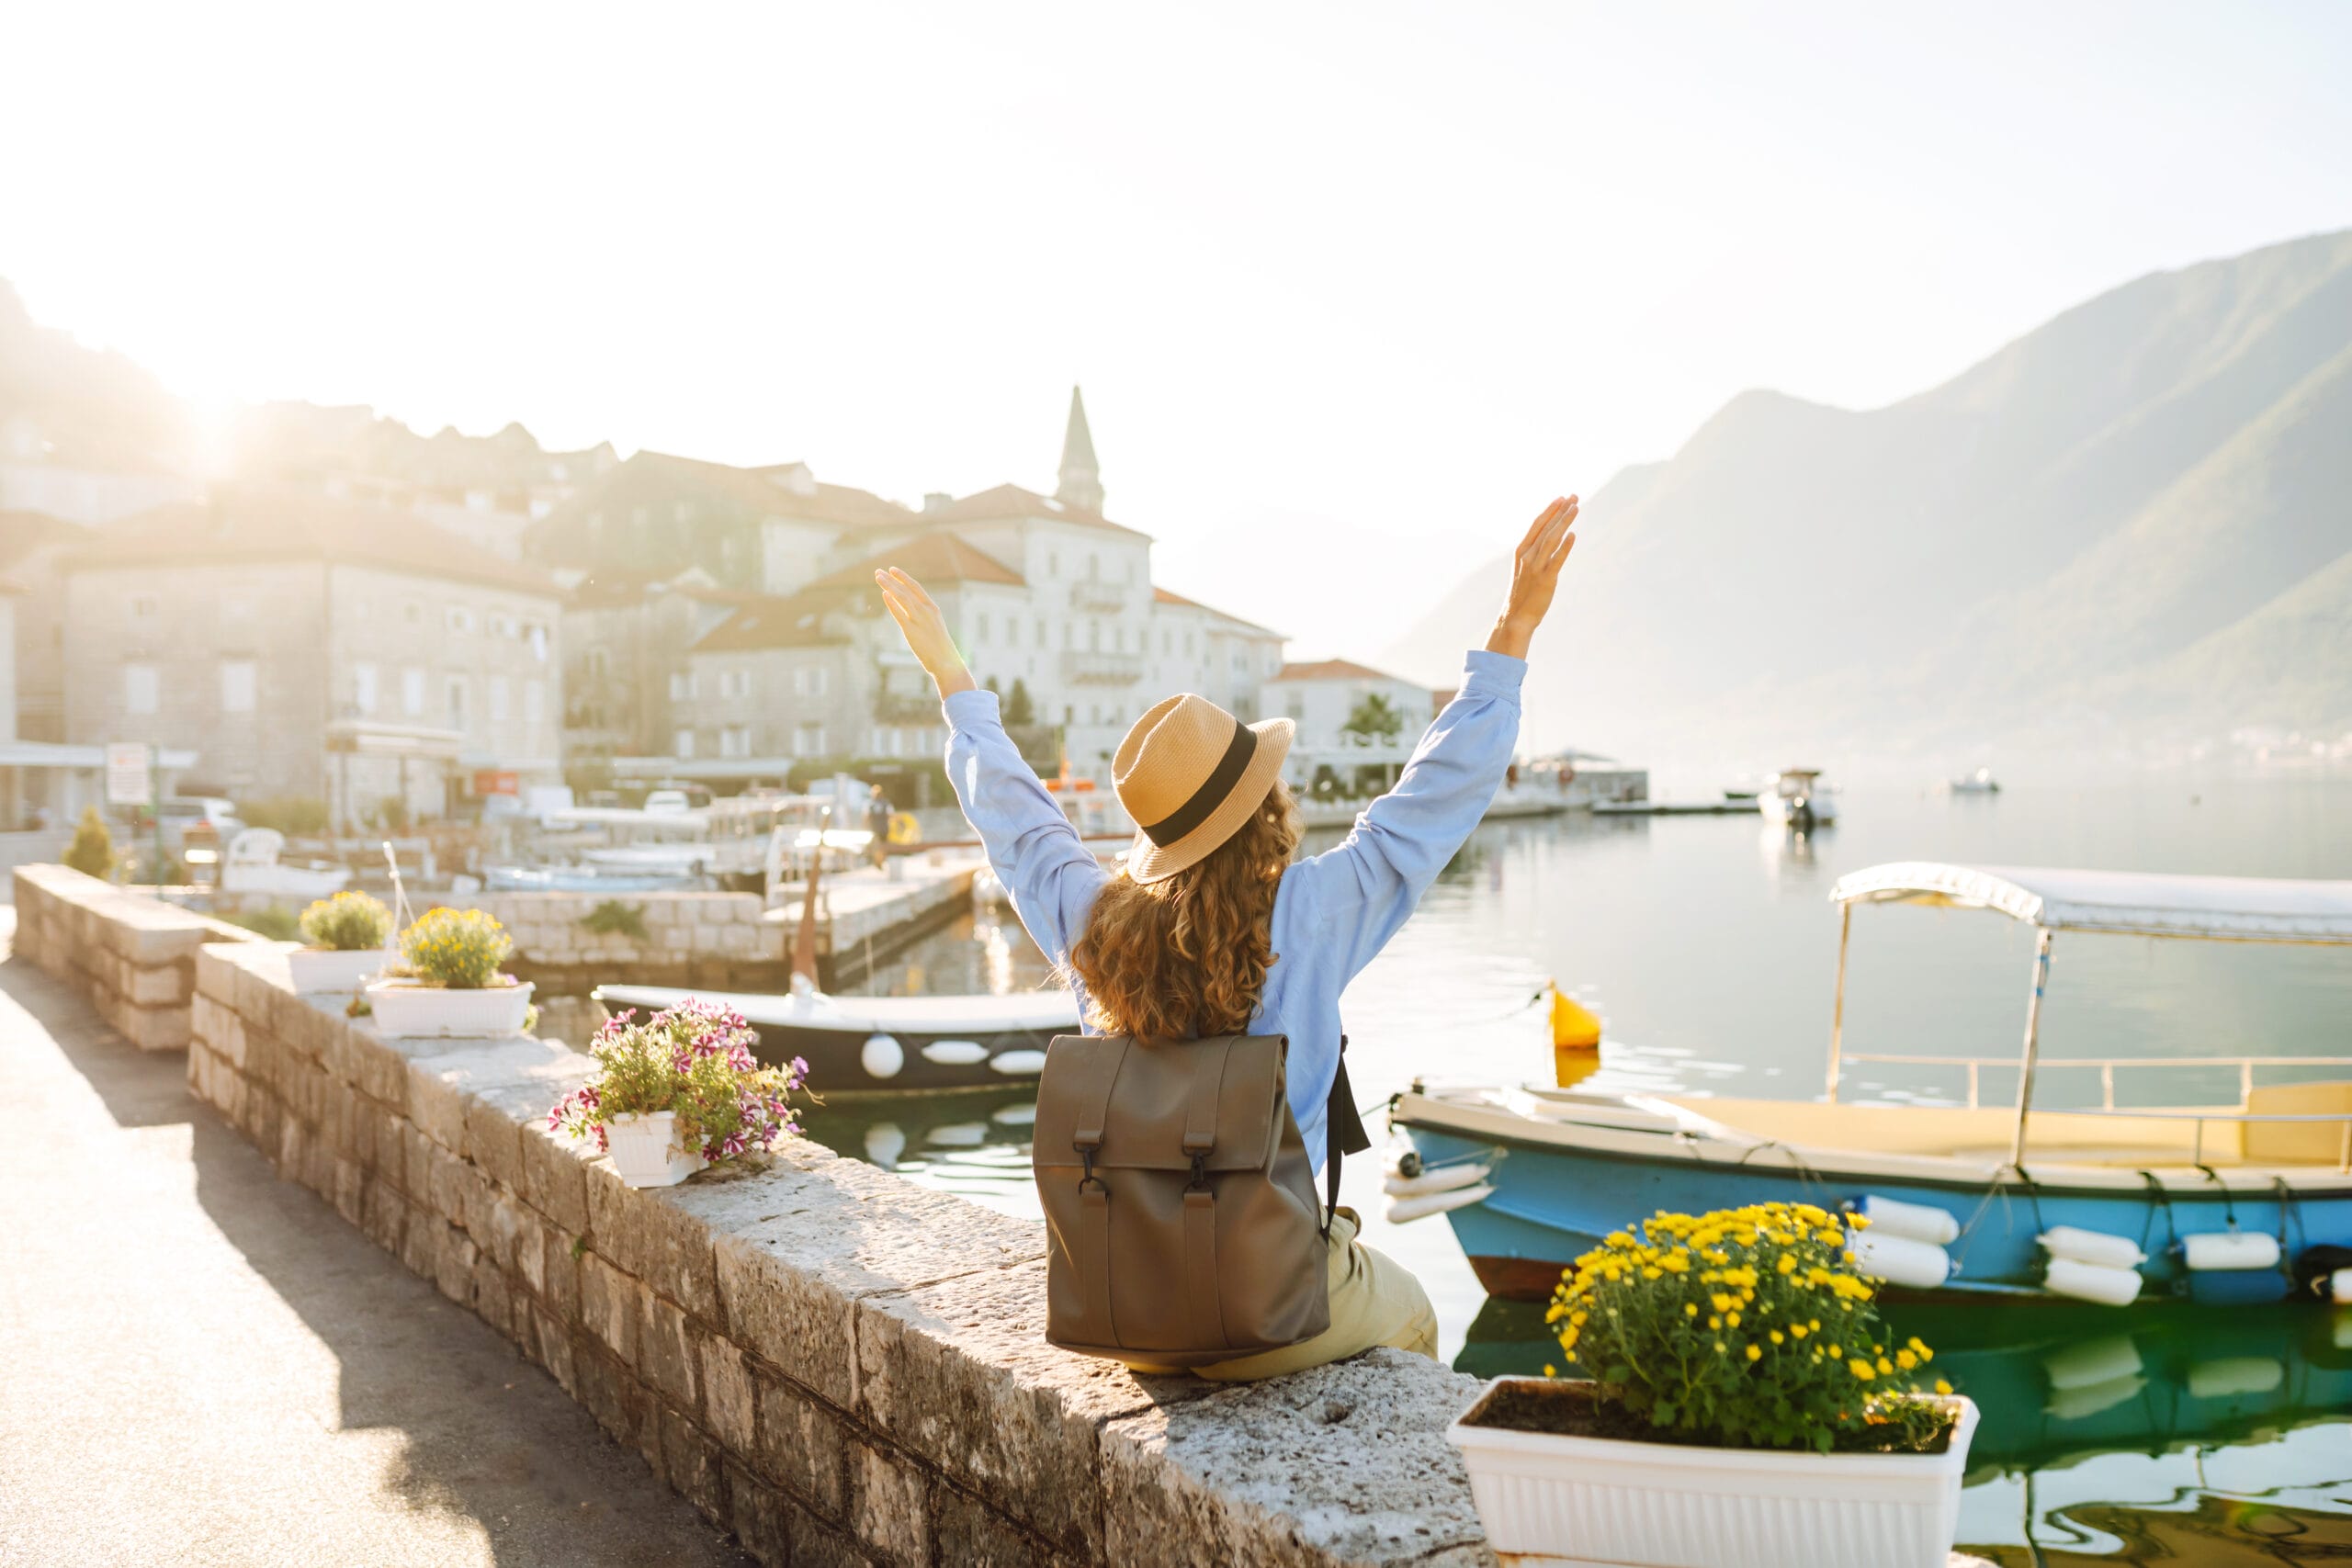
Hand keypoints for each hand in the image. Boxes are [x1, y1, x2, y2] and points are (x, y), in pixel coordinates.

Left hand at [875, 567, 976, 696]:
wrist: (947, 662)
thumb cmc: (941, 648)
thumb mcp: (935, 627)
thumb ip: (924, 619)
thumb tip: (913, 615)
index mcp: (933, 609)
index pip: (916, 588)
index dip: (903, 577)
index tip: (893, 570)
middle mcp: (926, 611)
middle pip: (905, 590)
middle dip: (891, 580)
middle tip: (879, 572)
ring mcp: (919, 620)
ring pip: (902, 598)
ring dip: (889, 586)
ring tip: (878, 577)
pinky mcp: (911, 631)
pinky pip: (899, 614)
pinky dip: (891, 603)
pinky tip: (884, 594)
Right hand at [1486, 495, 1578, 658]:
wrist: (1516, 618)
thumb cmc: (1522, 594)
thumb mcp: (1525, 569)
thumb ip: (1535, 554)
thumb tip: (1550, 541)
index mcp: (1521, 551)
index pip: (1537, 525)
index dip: (1550, 510)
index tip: (1562, 498)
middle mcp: (1528, 556)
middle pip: (1546, 528)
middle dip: (1560, 511)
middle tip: (1574, 497)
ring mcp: (1536, 567)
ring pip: (1552, 539)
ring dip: (1564, 522)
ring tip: (1576, 508)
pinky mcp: (1546, 579)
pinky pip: (1556, 560)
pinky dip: (1564, 547)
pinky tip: (1572, 535)